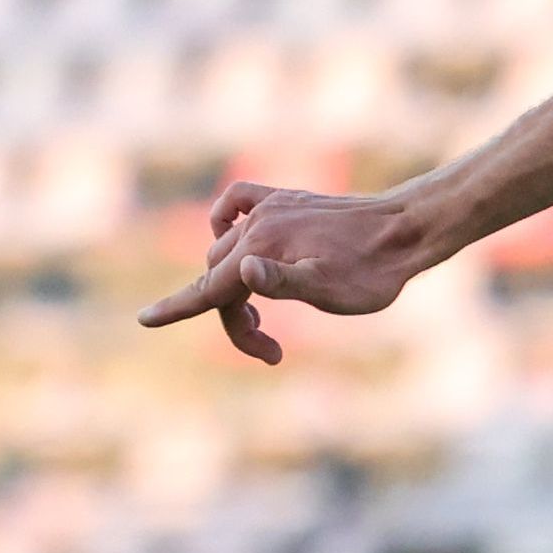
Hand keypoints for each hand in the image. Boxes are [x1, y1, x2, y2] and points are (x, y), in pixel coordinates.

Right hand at [134, 181, 438, 364]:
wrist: (407, 229)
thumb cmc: (373, 272)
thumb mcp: (334, 291)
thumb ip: (286, 283)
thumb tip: (242, 269)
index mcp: (261, 249)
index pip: (208, 289)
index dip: (176, 309)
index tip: (145, 320)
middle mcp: (256, 224)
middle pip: (217, 278)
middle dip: (233, 318)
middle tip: (272, 352)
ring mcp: (269, 208)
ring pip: (225, 249)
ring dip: (235, 288)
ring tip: (270, 323)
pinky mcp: (285, 200)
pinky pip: (236, 203)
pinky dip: (225, 222)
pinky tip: (241, 244)